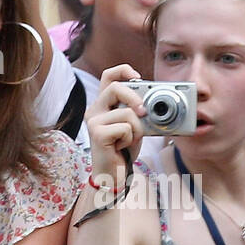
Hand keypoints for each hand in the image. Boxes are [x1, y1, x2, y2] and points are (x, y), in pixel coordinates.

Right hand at [85, 65, 146, 188]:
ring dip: (137, 129)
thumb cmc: (123, 150)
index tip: (138, 76)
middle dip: (134, 98)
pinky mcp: (97, 134)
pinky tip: (121, 147)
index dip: (123, 70)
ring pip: (127, 112)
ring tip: (129, 140)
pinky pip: (126, 128)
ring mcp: (94, 121)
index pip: (108, 76)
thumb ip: (138, 111)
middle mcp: (94, 110)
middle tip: (144, 112)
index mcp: (103, 104)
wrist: (113, 175)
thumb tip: (151, 103)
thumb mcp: (134, 126)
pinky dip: (131, 139)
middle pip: (115, 87)